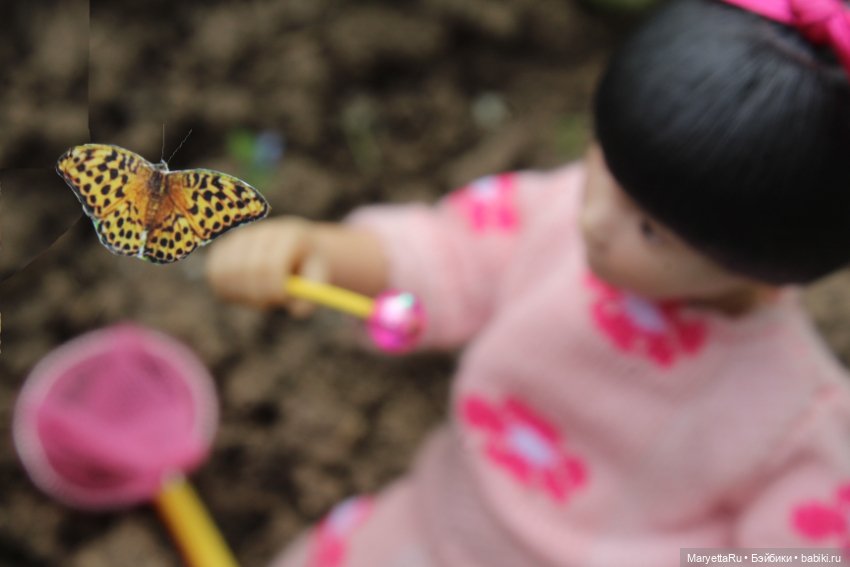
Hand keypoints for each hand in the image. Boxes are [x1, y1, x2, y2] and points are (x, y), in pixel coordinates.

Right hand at [205, 216, 326, 315]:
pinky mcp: (228, 246)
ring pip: (226, 272)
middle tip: (268, 302)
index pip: (270, 265)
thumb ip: (311, 297)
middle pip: (246, 269)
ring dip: (240, 293)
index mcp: (290, 237)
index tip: (281, 299)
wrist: (301, 247)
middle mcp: (263, 233)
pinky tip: (244, 291)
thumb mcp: (319, 282)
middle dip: (257, 294)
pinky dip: (226, 289)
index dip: (273, 289)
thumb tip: (297, 311)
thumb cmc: (311, 268)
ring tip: (259, 296)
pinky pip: (214, 272)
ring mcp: (243, 237)